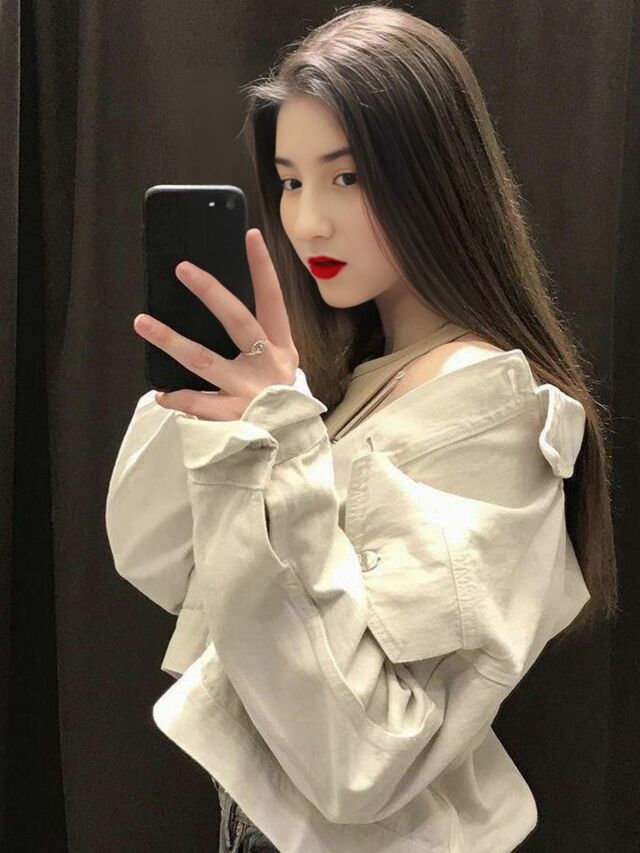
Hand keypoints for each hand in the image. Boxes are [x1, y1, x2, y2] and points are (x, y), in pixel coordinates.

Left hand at [133, 228, 298, 420]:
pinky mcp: (236, 416)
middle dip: (211, 292)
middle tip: (182, 269)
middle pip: (237, 320)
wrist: (292, 445)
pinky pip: (198, 403)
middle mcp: (268, 364)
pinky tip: (162, 393)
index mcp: (281, 348)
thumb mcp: (278, 366)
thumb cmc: (278, 399)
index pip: (272, 300)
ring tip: (143, 322)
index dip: (263, 268)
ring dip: (171, 340)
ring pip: (204, 359)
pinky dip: (178, 397)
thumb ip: (259, 342)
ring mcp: (251, 390)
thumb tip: (218, 308)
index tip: (249, 236)